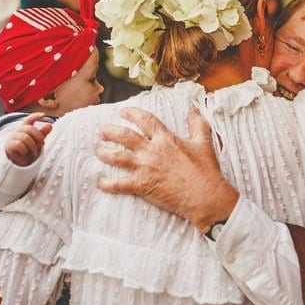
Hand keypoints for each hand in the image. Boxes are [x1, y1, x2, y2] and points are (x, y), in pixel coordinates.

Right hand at [5, 113, 51, 165]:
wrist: (19, 162)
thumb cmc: (28, 150)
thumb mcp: (37, 142)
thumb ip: (42, 133)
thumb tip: (50, 125)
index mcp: (25, 128)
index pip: (29, 119)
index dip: (35, 116)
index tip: (43, 115)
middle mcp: (18, 131)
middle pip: (29, 129)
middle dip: (38, 138)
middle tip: (40, 145)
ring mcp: (12, 137)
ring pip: (25, 138)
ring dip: (32, 146)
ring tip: (33, 152)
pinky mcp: (9, 145)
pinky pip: (19, 145)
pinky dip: (25, 150)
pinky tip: (25, 153)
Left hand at [95, 106, 238, 232]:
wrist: (205, 195)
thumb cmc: (206, 170)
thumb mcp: (203, 143)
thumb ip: (197, 124)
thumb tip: (193, 109)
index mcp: (166, 139)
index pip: (145, 120)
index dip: (132, 113)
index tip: (123, 112)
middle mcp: (152, 151)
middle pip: (124, 135)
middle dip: (110, 131)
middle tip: (103, 131)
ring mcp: (145, 168)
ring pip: (117, 157)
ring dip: (104, 152)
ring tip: (98, 150)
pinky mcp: (142, 186)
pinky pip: (118, 184)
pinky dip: (107, 183)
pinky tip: (99, 181)